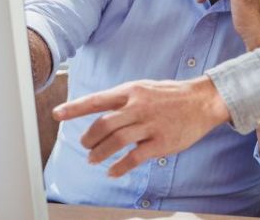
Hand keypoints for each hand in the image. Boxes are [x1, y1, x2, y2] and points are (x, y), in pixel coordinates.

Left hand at [52, 75, 229, 177]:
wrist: (202, 101)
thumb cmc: (171, 95)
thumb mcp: (144, 88)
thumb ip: (123, 100)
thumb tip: (99, 111)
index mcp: (131, 91)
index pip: (96, 100)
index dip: (74, 108)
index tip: (57, 114)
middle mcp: (138, 107)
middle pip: (103, 124)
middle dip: (89, 138)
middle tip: (84, 145)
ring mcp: (149, 125)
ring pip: (116, 141)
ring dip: (100, 153)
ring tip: (93, 159)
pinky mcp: (161, 142)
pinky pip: (135, 157)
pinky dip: (120, 167)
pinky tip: (113, 172)